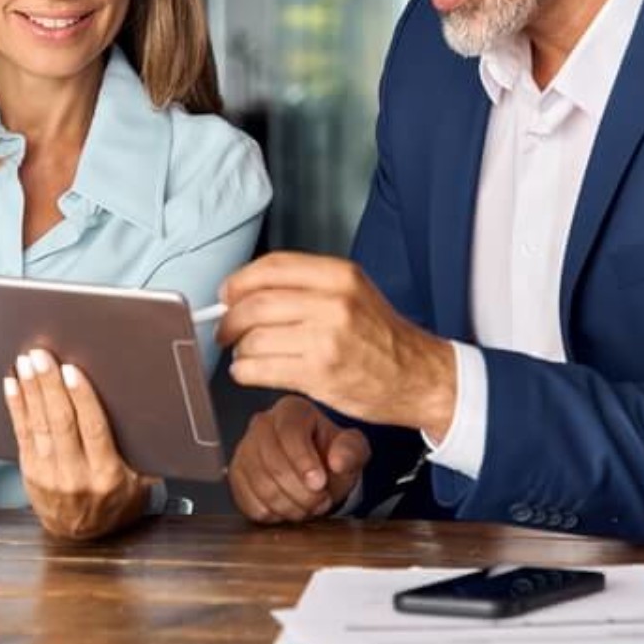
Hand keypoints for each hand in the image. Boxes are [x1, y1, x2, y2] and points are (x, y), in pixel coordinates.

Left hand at [4, 348, 151, 540]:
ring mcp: (49, 477)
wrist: (84, 537)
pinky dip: (16, 408)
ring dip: (31, 391)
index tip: (72, 371)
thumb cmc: (117, 499)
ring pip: (39, 427)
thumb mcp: (142, 479)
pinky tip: (13, 387)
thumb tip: (145, 407)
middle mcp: (76, 476)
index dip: (81, 398)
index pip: (92, 429)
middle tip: (42, 357)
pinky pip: (21, 436)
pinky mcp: (30, 474)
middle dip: (49, 386)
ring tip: (26, 364)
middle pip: (61, 423)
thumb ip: (140, 449)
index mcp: (107, 474)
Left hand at [217, 253, 456, 437]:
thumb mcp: (354, 292)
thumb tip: (247, 291)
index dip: (239, 281)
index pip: (271, 267)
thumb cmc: (383, 337)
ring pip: (253, 338)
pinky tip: (251, 371)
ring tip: (246, 354)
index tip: (227, 294)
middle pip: (255, 303)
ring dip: (239, 349)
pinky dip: (244, 371)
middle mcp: (333, 302)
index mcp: (340, 275)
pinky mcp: (319, 374)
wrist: (418, 376)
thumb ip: (306, 286)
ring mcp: (326, 339)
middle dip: (229, 319)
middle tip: (225, 329)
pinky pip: (260, 369)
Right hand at [229, 395, 370, 523]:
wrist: (316, 469)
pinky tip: (289, 508)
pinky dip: (272, 514)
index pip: (290, 433)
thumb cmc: (332, 454)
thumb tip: (338, 461)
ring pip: (260, 485)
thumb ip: (351, 451)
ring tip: (308, 506)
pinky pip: (248, 501)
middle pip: (273, 462)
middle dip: (300, 491)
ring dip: (289, 505)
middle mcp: (263, 424)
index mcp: (292, 410)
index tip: (320, 484)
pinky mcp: (237, 475)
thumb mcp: (352, 449)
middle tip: (320, 502)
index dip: (304, 462)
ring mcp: (245, 450)